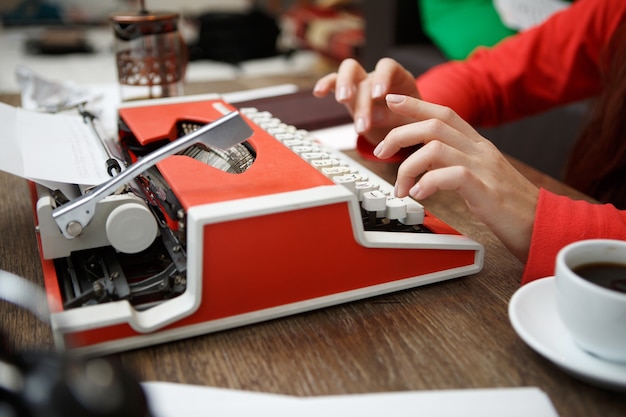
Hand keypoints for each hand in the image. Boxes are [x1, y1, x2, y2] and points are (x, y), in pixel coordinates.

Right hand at [313, 58, 419, 145]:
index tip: (379, 96)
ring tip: (342, 101)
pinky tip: (318, 93)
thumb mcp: (407, 123)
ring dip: (343, 84)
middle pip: (366, 73)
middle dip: (359, 92)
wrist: (400, 131)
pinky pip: (334, 82)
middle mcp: (377, 77)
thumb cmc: (407, 123)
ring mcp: (361, 83)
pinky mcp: (349, 93)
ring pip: (347, 71)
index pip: (387, 67)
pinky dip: (325, 85)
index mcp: (397, 78)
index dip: (382, 78)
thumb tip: (373, 116)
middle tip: (357, 112)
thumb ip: (394, 118)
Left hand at [374, 94, 539, 261]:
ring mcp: (484, 169)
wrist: (541, 226)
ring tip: (400, 188)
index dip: (415, 104)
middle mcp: (480, 151)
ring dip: (408, 166)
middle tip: (380, 152)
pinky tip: (420, 194)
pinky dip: (428, 182)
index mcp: (478, 146)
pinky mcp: (486, 190)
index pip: (444, 113)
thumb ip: (453, 165)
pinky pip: (452, 176)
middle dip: (399, 135)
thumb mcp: (478, 177)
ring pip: (436, 148)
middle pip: (434, 125)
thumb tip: (424, 165)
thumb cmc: (507, 206)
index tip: (390, 100)